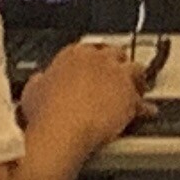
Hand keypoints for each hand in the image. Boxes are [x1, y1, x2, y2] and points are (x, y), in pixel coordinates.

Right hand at [23, 32, 150, 143]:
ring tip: (137, 89)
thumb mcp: (32, 90)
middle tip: (117, 77)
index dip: (95, 61)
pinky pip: (144, 100)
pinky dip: (146, 107)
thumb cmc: (46, 113)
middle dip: (117, 65)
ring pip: (135, 70)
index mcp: (74, 54)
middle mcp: (99, 60)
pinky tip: (147, 112)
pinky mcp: (130, 96)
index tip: (95, 69)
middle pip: (116, 54)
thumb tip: (40, 81)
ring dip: (136, 79)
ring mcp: (117, 76)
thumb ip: (40, 80)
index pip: (91, 49)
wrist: (62, 130)